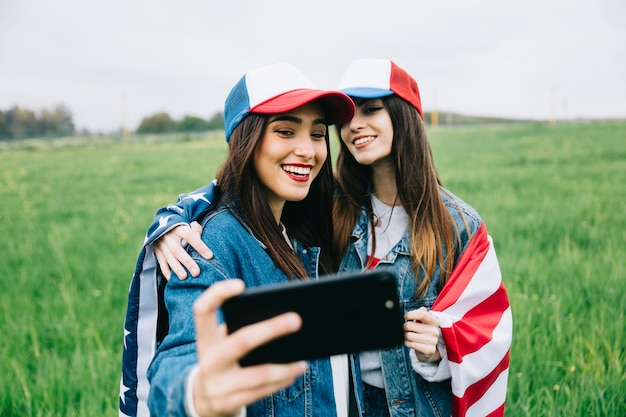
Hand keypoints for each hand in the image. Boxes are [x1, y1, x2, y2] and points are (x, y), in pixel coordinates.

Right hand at [154, 221, 211, 279]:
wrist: (161, 224)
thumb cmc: (181, 227)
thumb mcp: (188, 223)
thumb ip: (196, 229)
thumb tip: (200, 236)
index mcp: (179, 228)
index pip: (190, 236)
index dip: (200, 246)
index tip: (210, 256)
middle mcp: (169, 237)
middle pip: (178, 250)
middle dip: (187, 262)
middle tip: (196, 273)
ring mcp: (162, 245)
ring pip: (169, 258)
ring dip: (177, 269)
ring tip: (184, 277)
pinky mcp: (157, 251)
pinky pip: (161, 263)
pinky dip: (166, 272)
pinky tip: (172, 279)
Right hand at [192, 280, 307, 415]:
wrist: (202, 400)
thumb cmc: (223, 361)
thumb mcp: (222, 344)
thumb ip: (240, 330)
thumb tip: (282, 318)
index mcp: (205, 339)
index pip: (202, 310)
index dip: (217, 294)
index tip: (241, 285)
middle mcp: (208, 360)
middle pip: (241, 342)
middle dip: (271, 330)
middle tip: (296, 320)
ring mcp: (216, 385)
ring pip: (258, 375)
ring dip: (284, 367)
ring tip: (303, 360)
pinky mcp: (227, 404)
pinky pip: (260, 392)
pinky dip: (281, 381)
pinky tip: (295, 372)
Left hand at [404, 307, 440, 362]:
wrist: (428, 350)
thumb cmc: (423, 333)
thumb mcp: (423, 323)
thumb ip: (421, 314)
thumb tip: (422, 308)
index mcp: (434, 321)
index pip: (422, 314)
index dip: (411, 314)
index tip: (406, 316)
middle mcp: (435, 331)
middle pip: (411, 325)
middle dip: (405, 327)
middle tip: (407, 329)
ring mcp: (433, 341)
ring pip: (409, 335)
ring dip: (405, 336)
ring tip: (408, 336)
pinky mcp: (429, 350)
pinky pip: (412, 344)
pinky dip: (407, 343)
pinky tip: (410, 342)